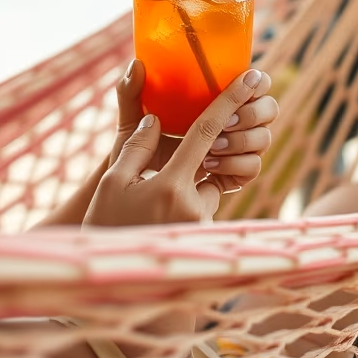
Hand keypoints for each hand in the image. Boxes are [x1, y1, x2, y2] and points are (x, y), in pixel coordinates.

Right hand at [86, 69, 268, 226]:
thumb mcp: (112, 184)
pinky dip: (186, 208)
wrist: (113, 280)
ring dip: (187, 190)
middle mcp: (194, 209)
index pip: (206, 133)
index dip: (229, 101)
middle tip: (161, 177)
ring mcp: (202, 229)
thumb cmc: (105, 229)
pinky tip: (161, 221)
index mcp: (171, 188)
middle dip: (195, 160)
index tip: (251, 77)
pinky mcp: (205, 242)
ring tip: (152, 209)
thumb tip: (156, 121)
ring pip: (207, 189)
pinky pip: (203, 210)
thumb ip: (137, 148)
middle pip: (210, 163)